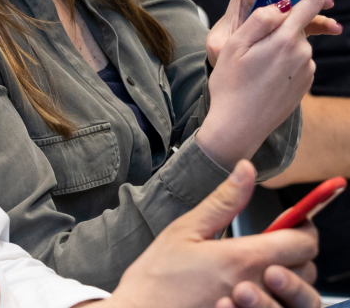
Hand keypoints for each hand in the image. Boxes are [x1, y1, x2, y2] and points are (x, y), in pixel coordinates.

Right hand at [99, 161, 318, 307]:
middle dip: (297, 252)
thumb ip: (224, 201)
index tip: (293, 220)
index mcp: (241, 259)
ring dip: (290, 279)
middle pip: (306, 271)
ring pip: (297, 297)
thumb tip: (246, 169)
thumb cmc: (158, 274)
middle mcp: (255, 289)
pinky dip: (274, 299)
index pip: (301, 243)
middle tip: (274, 240)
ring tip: (265, 266)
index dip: (303, 227)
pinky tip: (252, 288)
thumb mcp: (186, 229)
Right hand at [197, 0, 319, 168]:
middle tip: (253, 37)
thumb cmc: (231, 85)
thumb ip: (260, 20)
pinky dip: (281, 61)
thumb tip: (280, 4)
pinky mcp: (305, 85)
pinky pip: (295, 61)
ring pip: (295, 43)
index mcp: (285, 40)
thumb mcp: (235, 46)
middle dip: (281, 22)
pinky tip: (262, 74)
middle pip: (299, 24)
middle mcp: (303, 54)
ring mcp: (306, 70)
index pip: (309, 3)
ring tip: (253, 62)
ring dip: (279, 44)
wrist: (239, 127)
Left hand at [207, 0, 340, 66]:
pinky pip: (310, 16)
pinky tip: (332, 27)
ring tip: (328, 3)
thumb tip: (238, 34)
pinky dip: (322, 20)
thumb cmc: (226, 47)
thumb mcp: (220, 44)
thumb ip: (225, 41)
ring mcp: (281, 7)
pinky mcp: (291, 20)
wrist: (236, 61)